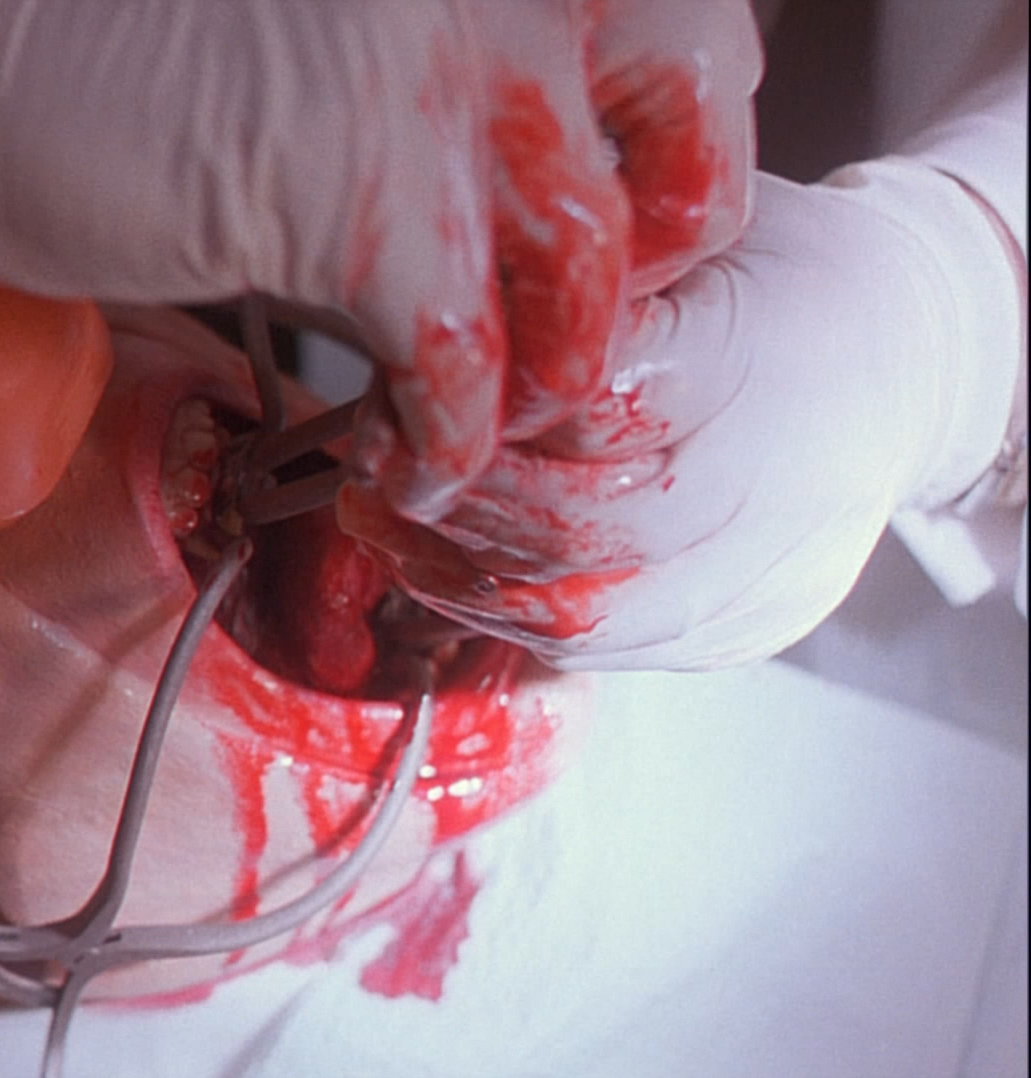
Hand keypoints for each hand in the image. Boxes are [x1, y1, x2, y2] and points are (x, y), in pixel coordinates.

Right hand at [0, 0, 759, 519]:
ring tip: (470, 425)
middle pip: (689, 152)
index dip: (668, 155)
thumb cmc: (112, 20)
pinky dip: (440, 443)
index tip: (616, 227)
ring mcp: (441, 85)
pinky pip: (461, 368)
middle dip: (635, 272)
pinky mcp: (355, 205)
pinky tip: (401, 463)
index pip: (693, 39)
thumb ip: (444, 70)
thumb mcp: (335, 13)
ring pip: (585, 281)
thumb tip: (524, 182)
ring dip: (535, 380)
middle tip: (562, 333)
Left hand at [340, 162, 1025, 668]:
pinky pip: (593, 650)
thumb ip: (576, 282)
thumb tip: (433, 323)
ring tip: (388, 515)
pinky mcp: (735, 633)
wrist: (901, 363)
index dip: (482, 404)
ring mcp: (759, 576)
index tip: (413, 380)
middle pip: (573, 525)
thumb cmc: (772, 276)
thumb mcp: (681, 230)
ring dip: (452, 565)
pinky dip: (496, 610)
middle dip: (450, 498)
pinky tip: (444, 562)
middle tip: (372, 459)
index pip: (592, 402)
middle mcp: (774, 483)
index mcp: (765, 349)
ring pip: (571, 609)